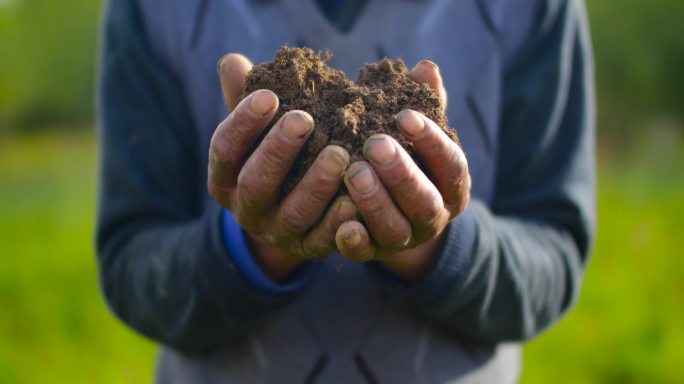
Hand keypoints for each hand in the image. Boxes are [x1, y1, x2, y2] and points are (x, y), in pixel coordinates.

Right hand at [209, 54, 356, 280]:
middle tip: (304, 120)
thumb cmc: (273, 154)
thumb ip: (245, 98)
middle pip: (256, 183)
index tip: (270, 96)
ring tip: (340, 155)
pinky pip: (323, 239)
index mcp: (225, 176)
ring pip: (294, 212)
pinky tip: (357, 199)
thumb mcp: (257, 129)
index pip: (225, 149)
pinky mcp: (308, 248)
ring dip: (315, 185)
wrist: (286, 212)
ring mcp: (277, 232)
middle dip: (278, 151)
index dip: (243, 123)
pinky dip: (339, 221)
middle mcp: (245, 209)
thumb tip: (233, 62)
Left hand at [335, 61, 470, 280]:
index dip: (432, 143)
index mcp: (451, 186)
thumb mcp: (417, 131)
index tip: (405, 116)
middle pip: (424, 201)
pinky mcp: (371, 252)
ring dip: (375, 202)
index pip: (451, 165)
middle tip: (374, 145)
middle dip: (401, 174)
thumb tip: (426, 68)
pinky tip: (342, 223)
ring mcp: (402, 239)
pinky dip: (354, 241)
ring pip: (395, 229)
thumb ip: (424, 104)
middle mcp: (432, 217)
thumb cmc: (406, 154)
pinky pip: (364, 253)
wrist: (391, 206)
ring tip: (354, 172)